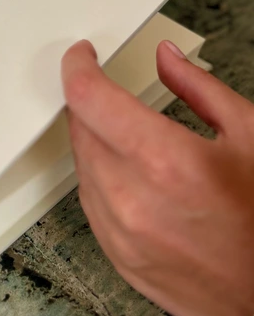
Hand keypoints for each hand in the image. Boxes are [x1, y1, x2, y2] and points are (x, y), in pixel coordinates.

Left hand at [61, 38, 253, 315]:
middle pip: (80, 128)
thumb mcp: (250, 135)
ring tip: (133, 141)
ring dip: (95, 142)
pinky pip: (90, 203)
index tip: (82, 57)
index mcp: (164, 160)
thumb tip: (167, 59)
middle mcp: (131, 197)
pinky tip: (133, 179)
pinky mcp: (118, 257)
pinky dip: (102, 180)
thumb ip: (199, 88)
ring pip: (81, 165)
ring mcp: (120, 233)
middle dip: (92, 104)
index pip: (88, 98)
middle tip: (115, 96)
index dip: (78, 67)